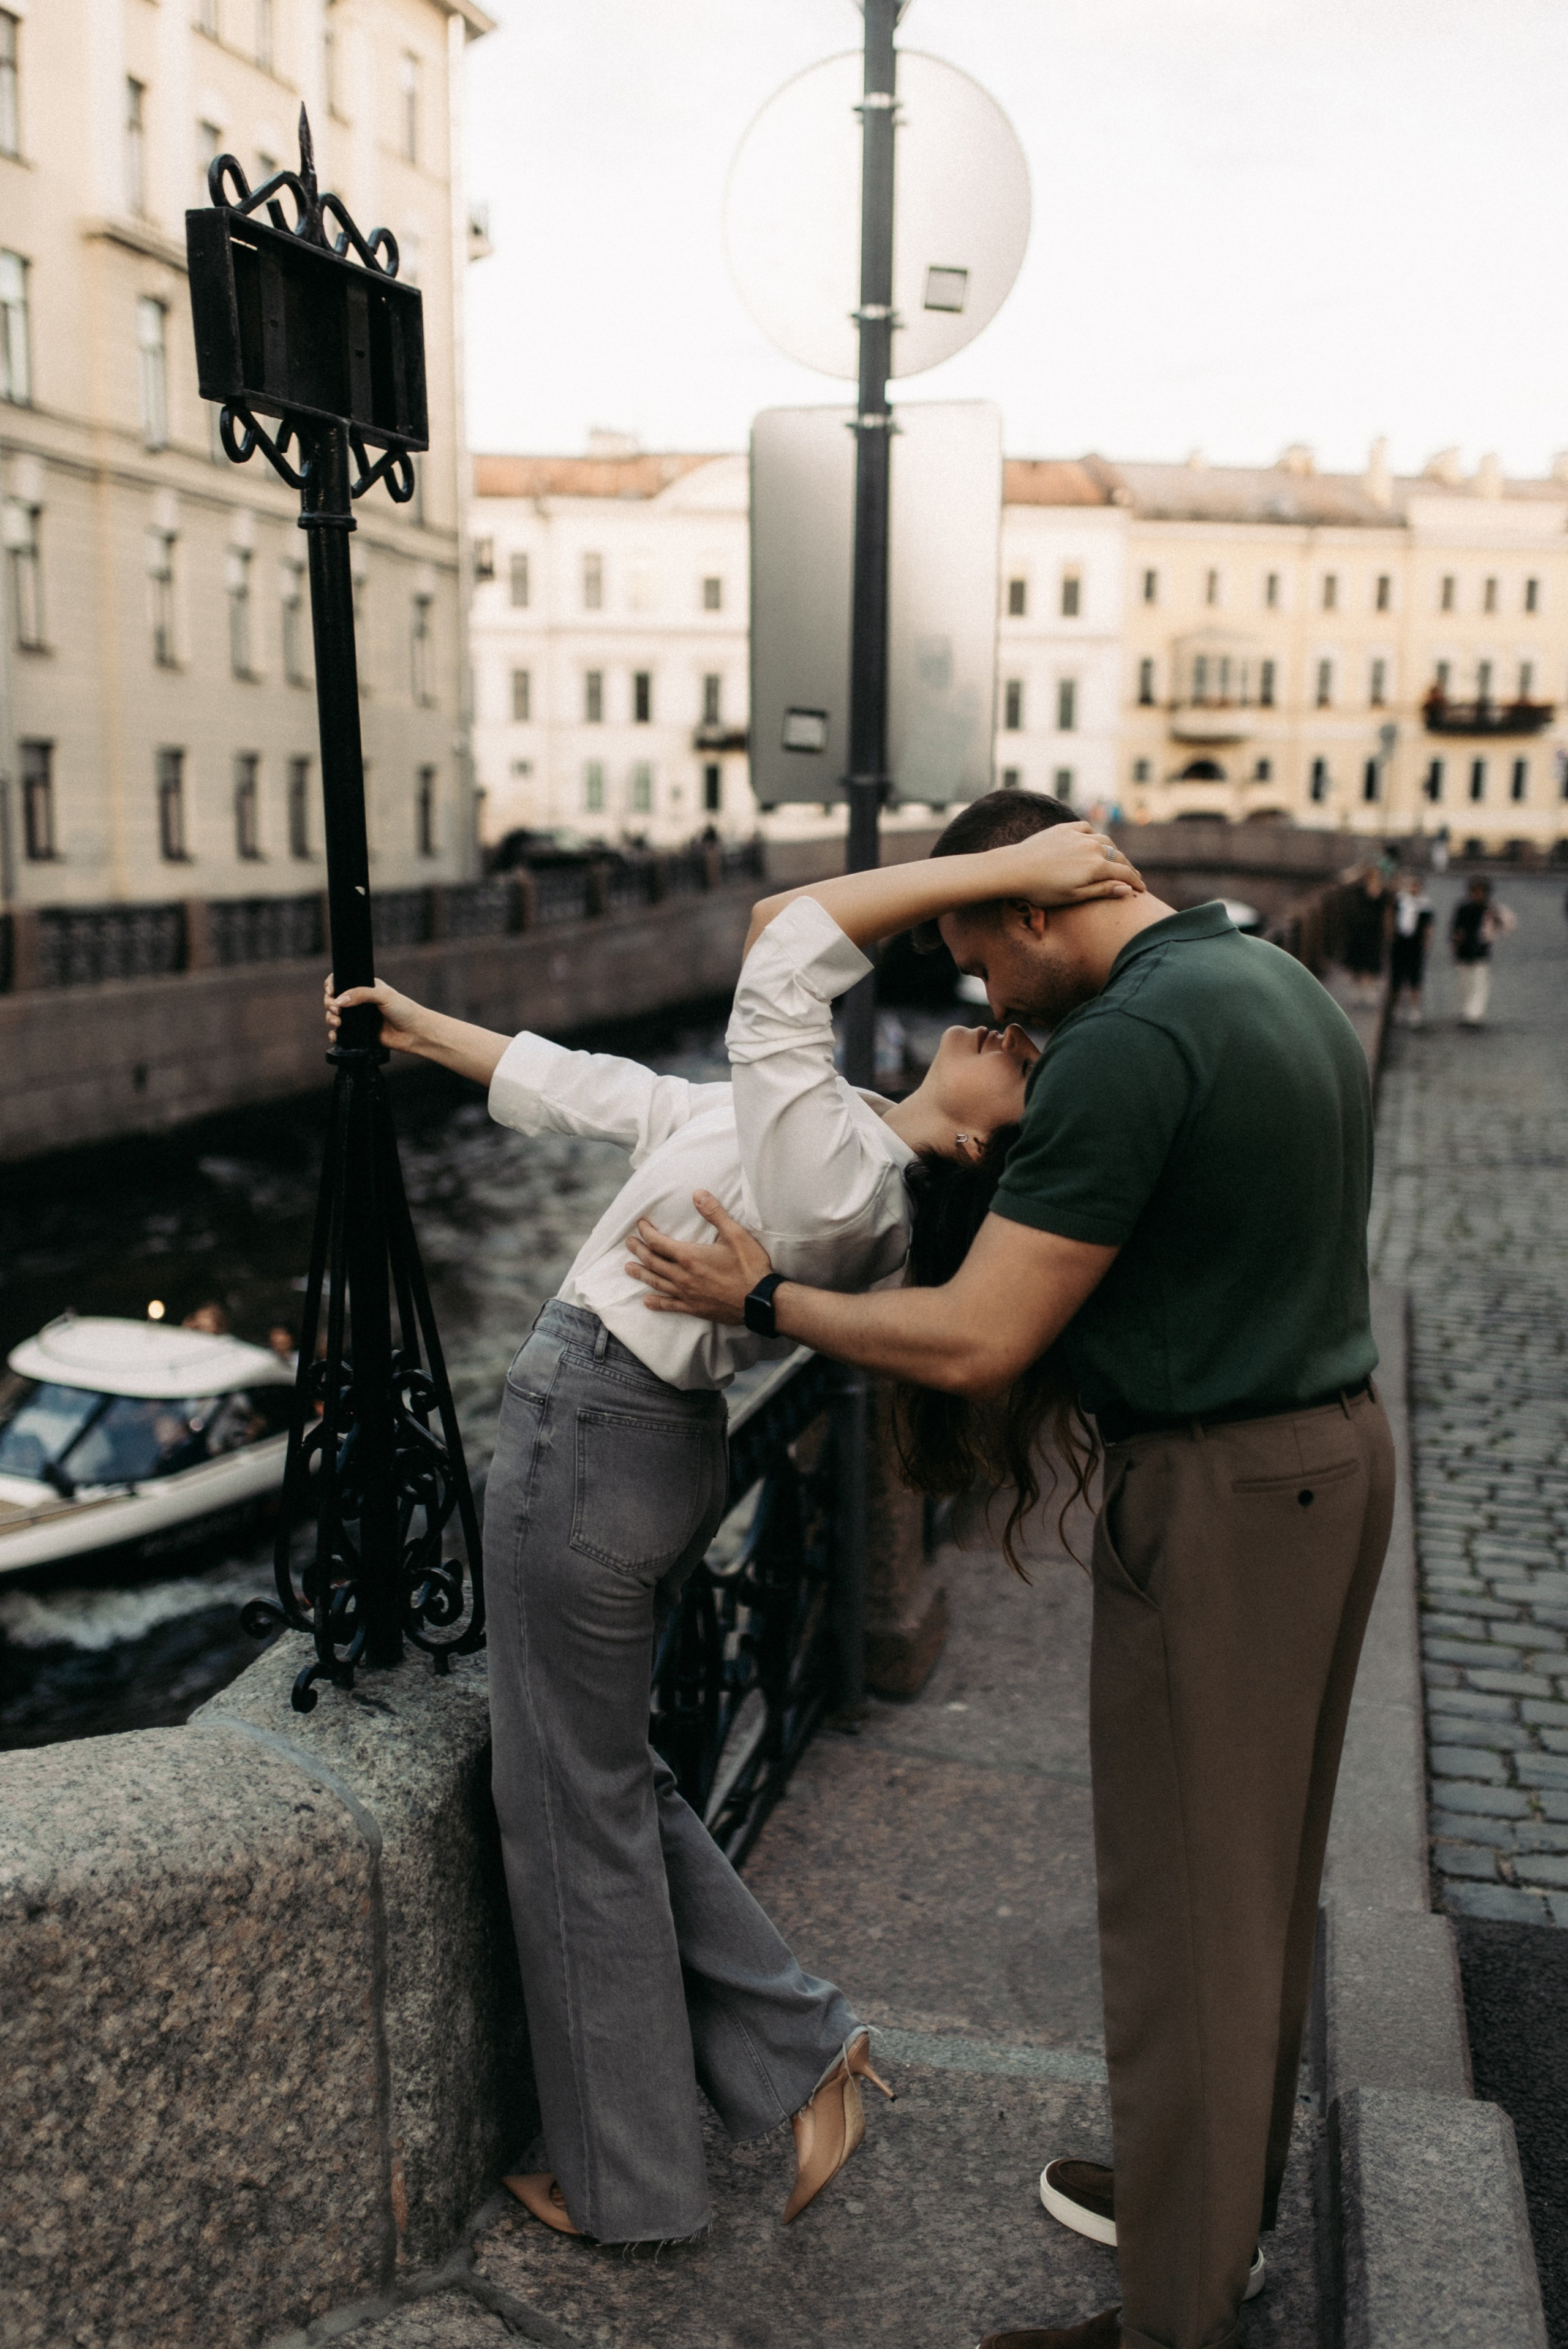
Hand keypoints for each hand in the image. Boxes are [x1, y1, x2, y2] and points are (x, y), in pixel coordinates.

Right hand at [323, 973, 429, 1055]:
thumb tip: (338, 1000)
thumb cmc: (404, 1010)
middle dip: (329, 1004)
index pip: (341, 982)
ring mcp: (358, 1019)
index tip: (330, 991)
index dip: (331, 985)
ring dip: (330, 1019)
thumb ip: (361, 994)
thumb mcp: (383, 995)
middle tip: (336, 1010)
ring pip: (335, 1017)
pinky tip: (336, 1036)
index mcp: (365, 987)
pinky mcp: (359, 1034)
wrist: (415, 1033)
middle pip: (334, 1000)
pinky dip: (335, 1035)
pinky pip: (341, 1035)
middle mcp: (360, 1002)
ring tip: (337, 1022)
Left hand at [626, 1192, 773, 1323]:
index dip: (646, 1232)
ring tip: (628, 1268)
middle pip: (653, 1262)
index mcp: (690, 1257)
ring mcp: (687, 1294)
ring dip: (641, 1274)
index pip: (659, 1243)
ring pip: (657, 1283)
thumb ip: (714, 1214)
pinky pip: (670, 1305)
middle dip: (639, 1250)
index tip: (640, 1224)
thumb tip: (697, 1194)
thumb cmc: (750, 1266)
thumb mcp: (735, 1235)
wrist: (761, 1301)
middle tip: (628, 1243)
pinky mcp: (694, 1308)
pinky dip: (656, 1303)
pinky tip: (647, 1301)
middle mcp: (683, 1276)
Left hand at [999, 821, 1143, 904]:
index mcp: (1096, 866)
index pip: (1124, 873)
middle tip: (1134, 877)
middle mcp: (1091, 847)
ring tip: (1116, 860)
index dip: (1135, 882)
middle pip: (1117, 856)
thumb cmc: (1042, 889)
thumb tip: (1126, 889)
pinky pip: (1087, 828)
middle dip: (1128, 867)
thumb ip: (1102, 891)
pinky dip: (1095, 836)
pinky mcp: (1064, 828)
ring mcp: (1078, 836)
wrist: (1014, 868)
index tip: (1142, 890)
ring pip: (1104, 841)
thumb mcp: (1074, 896)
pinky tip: (1094, 841)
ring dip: (1113, 851)